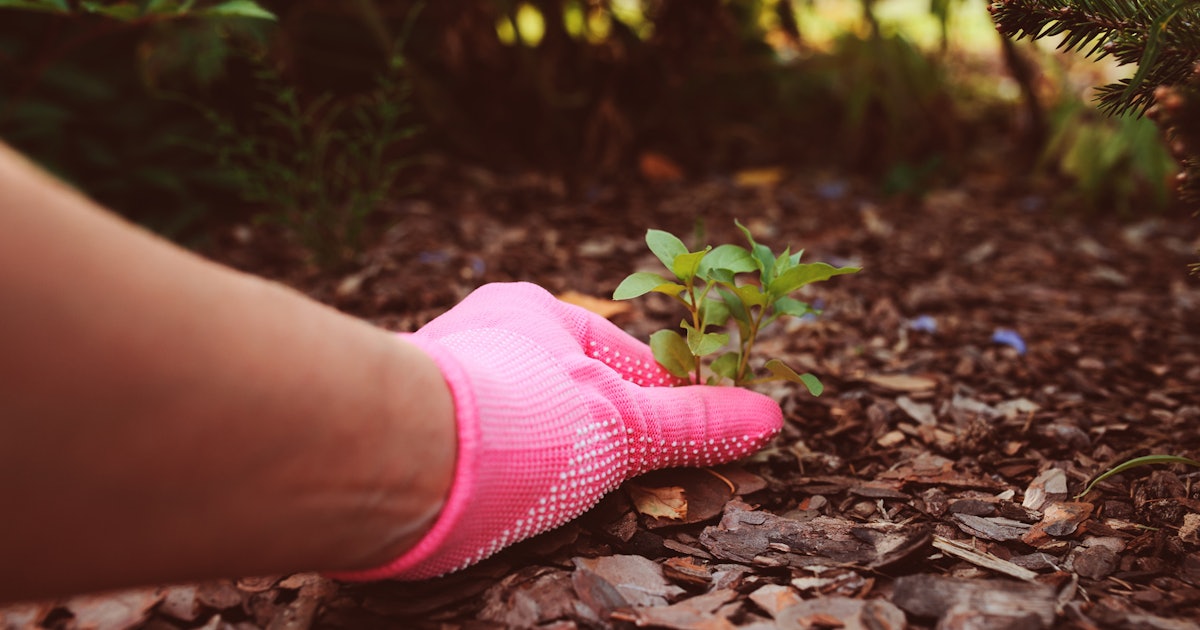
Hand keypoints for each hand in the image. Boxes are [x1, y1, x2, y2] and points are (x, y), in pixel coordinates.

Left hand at [336, 282, 781, 579]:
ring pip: (515, 421)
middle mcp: (482, 336)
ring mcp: (439, 383)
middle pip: (564, 390)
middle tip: (619, 481)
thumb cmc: (520, 421)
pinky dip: (494, 479)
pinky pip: (469, 452)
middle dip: (596, 434)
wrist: (392, 459)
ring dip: (542, 458)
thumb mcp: (625, 426)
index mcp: (536, 311)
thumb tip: (770, 418)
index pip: (621, 357)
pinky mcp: (404, 433)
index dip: (660, 402)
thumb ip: (694, 425)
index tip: (683, 445)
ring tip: (558, 500)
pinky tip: (501, 508)